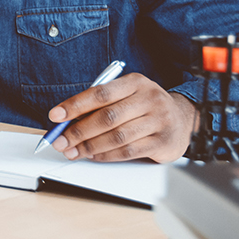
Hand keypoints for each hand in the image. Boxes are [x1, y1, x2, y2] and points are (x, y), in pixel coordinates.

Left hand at [47, 73, 195, 163]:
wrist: (182, 120)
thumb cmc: (145, 107)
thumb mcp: (127, 96)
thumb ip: (100, 105)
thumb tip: (66, 121)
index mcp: (136, 82)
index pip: (100, 93)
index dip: (75, 105)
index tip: (55, 116)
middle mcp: (149, 98)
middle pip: (107, 117)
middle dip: (78, 131)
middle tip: (60, 140)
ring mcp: (159, 121)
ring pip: (116, 136)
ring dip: (89, 146)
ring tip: (72, 151)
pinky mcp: (162, 142)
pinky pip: (128, 151)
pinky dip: (106, 155)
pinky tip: (93, 155)